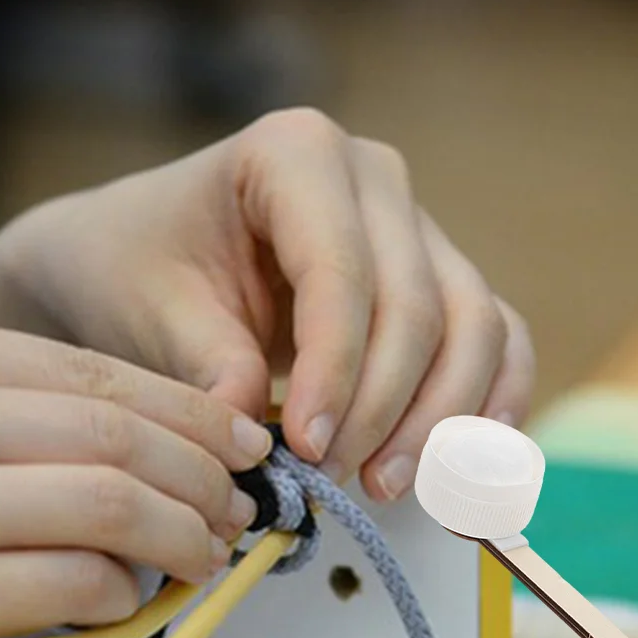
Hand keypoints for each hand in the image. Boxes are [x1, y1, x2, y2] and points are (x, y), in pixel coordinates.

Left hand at [0, 108, 535, 499]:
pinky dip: (494, 402)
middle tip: (337, 480)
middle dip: (385, 407)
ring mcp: (422, 230)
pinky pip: (499, 340)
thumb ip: (206, 362)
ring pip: (474, 327)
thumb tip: (259, 436)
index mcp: (296, 152)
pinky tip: (468, 463)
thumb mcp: (148, 310)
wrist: (144, 262)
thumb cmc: (138, 271)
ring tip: (386, 485)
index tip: (305, 448)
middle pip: (418, 305)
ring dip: (443, 419)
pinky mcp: (446, 283)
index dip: (335, 369)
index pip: (341, 270)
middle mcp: (377, 179)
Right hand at [0, 314, 272, 637]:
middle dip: (201, 478)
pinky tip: (120, 601)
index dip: (188, 413)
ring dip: (181, 538)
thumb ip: (27, 428)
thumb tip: (194, 445)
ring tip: (201, 558)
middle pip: (109, 435)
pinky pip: (73, 583)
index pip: (87, 373)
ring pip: (108, 505)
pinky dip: (120, 595)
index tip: (243, 444)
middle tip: (235, 512)